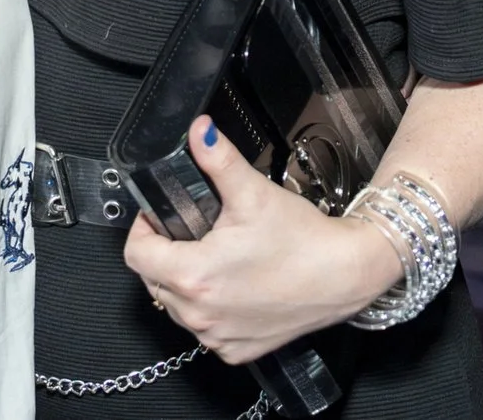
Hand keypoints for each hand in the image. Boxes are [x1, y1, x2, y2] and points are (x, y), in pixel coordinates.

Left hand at [122, 117, 405, 363]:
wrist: (345, 274)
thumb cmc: (303, 239)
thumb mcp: (253, 192)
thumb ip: (218, 159)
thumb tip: (198, 131)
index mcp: (193, 276)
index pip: (137, 255)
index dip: (144, 228)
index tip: (162, 216)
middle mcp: (199, 315)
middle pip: (154, 281)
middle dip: (166, 253)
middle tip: (195, 231)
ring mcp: (217, 337)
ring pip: (177, 307)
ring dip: (185, 283)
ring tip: (215, 257)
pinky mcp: (236, 350)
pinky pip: (205, 330)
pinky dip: (210, 310)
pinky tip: (233, 287)